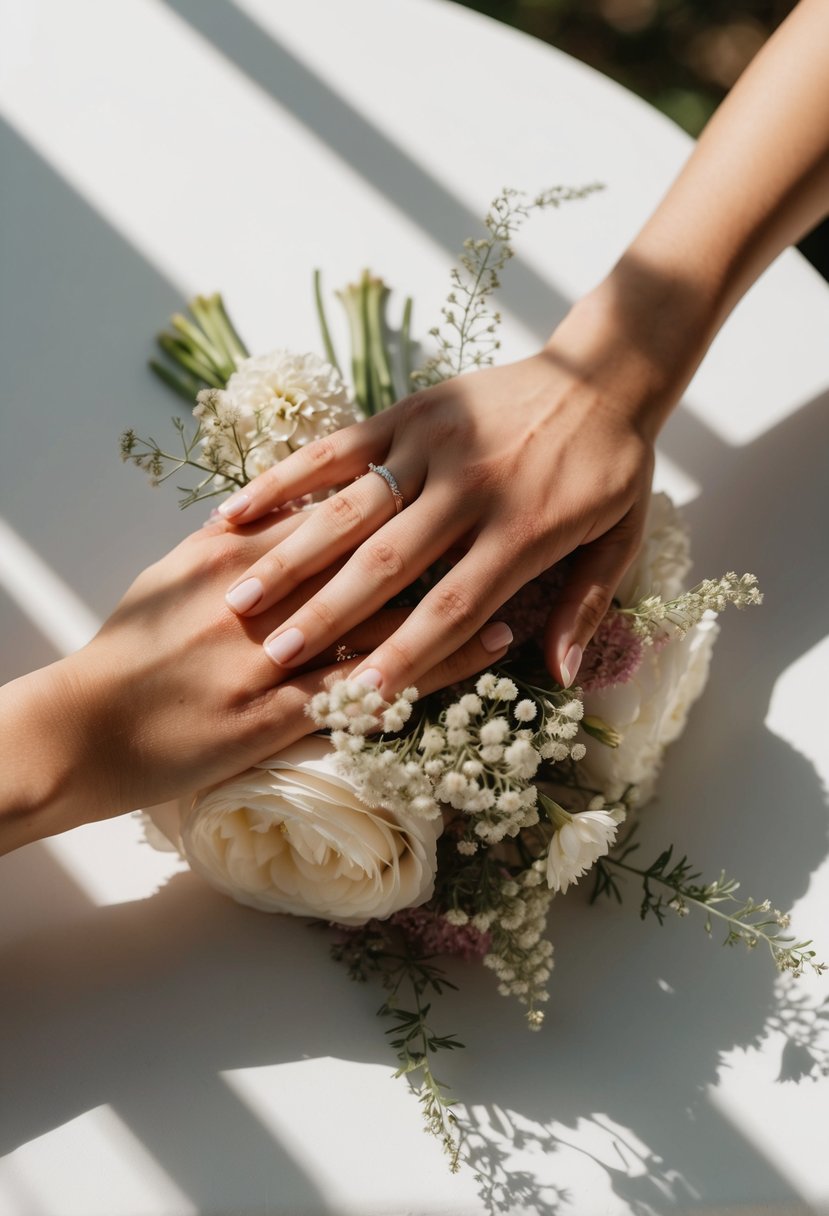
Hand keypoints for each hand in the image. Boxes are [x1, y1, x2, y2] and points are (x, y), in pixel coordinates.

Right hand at [0, 512, 507, 852]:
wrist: (82, 730)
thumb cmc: (125, 652)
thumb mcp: (170, 577)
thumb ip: (230, 538)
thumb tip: (277, 505)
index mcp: (240, 552)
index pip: (333, 510)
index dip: (399, 495)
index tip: (455, 477)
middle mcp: (266, 597)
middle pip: (371, 557)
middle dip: (440, 538)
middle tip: (503, 519)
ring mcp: (275, 657)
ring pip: (384, 623)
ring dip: (453, 606)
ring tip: (514, 591)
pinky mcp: (277, 716)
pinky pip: (369, 690)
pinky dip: (428, 672)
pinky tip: (474, 661)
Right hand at [215, 285, 678, 696]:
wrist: (607, 372)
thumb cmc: (612, 468)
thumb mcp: (619, 542)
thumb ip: (584, 607)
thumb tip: (558, 676)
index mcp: (522, 532)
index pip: (452, 608)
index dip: (403, 657)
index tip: (356, 699)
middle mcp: (469, 490)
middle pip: (388, 564)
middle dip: (329, 615)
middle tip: (274, 656)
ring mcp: (433, 446)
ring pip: (352, 509)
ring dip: (293, 555)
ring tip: (241, 599)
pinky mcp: (410, 413)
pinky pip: (337, 448)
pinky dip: (285, 479)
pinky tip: (236, 512)